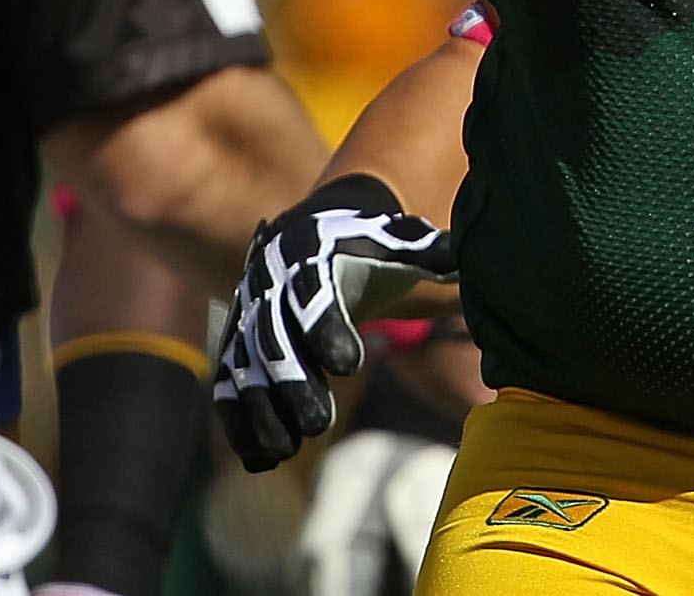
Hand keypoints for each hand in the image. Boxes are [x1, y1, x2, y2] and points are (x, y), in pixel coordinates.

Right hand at [212, 174, 456, 472]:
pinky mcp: (236, 344)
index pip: (312, 294)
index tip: (351, 366)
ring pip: (245, 367)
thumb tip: (465, 261)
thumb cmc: (368, 247)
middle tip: (320, 425)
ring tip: (287, 452)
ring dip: (261, 412)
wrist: (313, 232)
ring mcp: (247, 317)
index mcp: (311, 256)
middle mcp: (269, 285)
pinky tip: (259, 460)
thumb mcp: (398, 244)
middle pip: (272, 338)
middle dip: (292, 383)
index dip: (326, 329)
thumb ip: (430, 254)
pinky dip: (239, 422)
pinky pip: (228, 385)